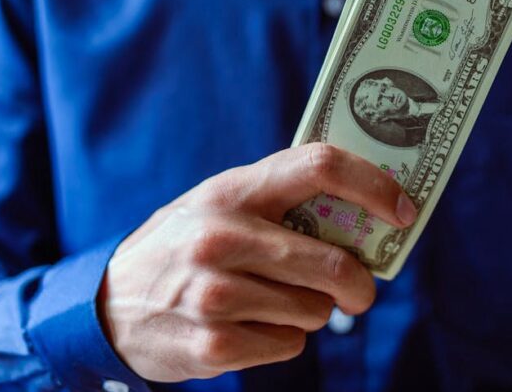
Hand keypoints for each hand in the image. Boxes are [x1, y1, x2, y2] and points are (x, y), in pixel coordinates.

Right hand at [96, 143, 416, 381]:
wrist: (108, 304)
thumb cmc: (184, 245)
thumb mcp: (219, 205)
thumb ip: (280, 200)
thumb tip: (363, 212)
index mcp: (232, 191)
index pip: (319, 166)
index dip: (373, 185)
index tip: (403, 210)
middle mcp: (221, 237)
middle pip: (331, 262)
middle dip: (359, 284)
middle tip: (360, 292)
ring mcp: (214, 293)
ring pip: (314, 311)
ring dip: (309, 311)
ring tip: (268, 301)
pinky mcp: (213, 344)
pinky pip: (290, 345)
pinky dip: (283, 339)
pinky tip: (248, 326)